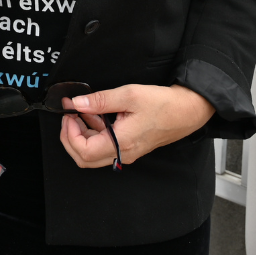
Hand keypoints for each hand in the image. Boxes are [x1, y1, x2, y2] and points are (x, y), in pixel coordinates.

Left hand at [59, 84, 213, 168]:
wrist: (186, 111)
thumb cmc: (163, 104)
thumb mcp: (129, 95)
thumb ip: (100, 100)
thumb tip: (77, 103)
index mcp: (122, 143)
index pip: (83, 152)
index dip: (69, 134)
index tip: (68, 114)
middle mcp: (123, 153)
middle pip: (84, 158)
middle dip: (70, 137)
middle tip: (69, 115)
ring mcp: (127, 152)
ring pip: (93, 153)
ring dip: (81, 134)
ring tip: (81, 111)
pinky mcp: (129, 146)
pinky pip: (104, 146)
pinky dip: (93, 132)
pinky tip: (95, 115)